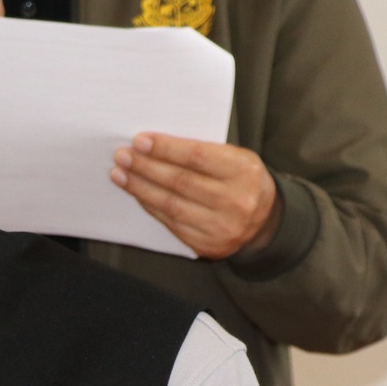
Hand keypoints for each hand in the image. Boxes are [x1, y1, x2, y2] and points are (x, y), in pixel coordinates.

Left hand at [110, 134, 280, 258]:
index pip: (197, 157)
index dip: (165, 148)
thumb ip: (204, 151)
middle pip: (179, 181)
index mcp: (243, 172)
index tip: (140, 141)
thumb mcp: (236, 158)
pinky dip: (151, 206)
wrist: (265, 222)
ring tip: (121, 174)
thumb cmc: (243, 182)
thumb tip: (157, 145)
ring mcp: (220, 226)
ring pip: (170, 204)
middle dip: (146, 167)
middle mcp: (234, 201)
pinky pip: (170, 222)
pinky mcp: (206, 244)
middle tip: (123, 156)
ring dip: (141, 187)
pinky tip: (138, 194)